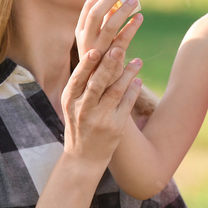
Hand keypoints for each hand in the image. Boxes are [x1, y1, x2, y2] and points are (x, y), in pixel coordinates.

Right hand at [61, 46, 142, 165]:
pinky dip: (133, 91)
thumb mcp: (72, 106)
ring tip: (138, 61)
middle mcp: (83, 110)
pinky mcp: (115, 127)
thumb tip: (92, 54)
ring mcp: (99, 119)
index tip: (95, 50)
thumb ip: (80, 85)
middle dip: (108, 66)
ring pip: (115, 92)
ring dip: (127, 74)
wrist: (83, 158)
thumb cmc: (78, 125)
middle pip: (97, 84)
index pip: (77, 79)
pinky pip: (126, 104)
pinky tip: (138, 80)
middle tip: (119, 49)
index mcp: (69, 101)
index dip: (86, 65)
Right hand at [76, 0, 142, 63]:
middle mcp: (86, 40)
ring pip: (109, 27)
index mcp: (81, 32)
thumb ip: (106, 20)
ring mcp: (97, 51)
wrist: (100, 87)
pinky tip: (139, 18)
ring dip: (122, 11)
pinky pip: (123, 40)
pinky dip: (132, 27)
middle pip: (95, 14)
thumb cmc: (102, 57)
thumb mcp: (99, 37)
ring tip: (134, 1)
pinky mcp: (110, 60)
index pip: (87, 8)